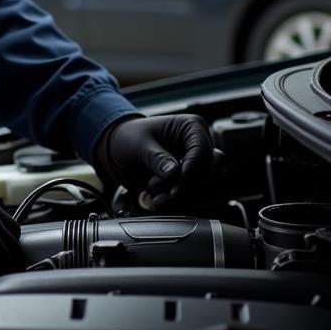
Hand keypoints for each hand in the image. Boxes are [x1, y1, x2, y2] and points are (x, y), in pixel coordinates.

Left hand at [98, 114, 213, 207]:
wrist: (118, 150)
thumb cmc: (130, 137)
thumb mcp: (138, 143)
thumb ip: (156, 157)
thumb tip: (173, 172)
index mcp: (190, 127)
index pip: (203, 148)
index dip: (195, 164)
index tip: (183, 174)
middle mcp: (198, 146)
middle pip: (211, 169)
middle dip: (191, 183)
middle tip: (171, 192)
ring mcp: (196, 166)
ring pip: (205, 186)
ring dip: (183, 195)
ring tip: (158, 197)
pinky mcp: (189, 182)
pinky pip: (194, 197)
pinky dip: (179, 203)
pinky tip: (160, 202)